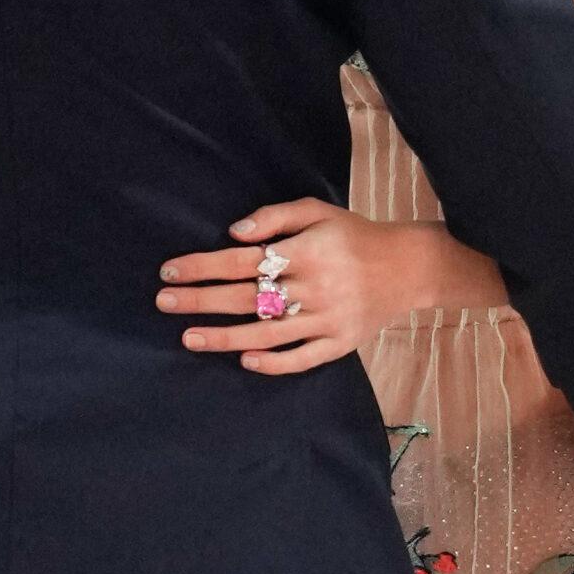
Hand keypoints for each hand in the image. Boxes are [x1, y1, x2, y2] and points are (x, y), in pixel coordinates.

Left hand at [157, 198, 453, 375]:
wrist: (409, 267)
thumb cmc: (354, 235)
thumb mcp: (317, 210)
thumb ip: (274, 216)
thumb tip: (232, 234)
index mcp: (306, 252)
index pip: (242, 261)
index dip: (202, 266)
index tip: (170, 272)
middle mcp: (315, 287)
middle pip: (246, 298)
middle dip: (200, 301)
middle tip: (164, 303)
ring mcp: (327, 319)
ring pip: (267, 334)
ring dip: (224, 338)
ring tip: (188, 338)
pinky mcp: (340, 343)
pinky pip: (302, 359)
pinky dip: (272, 363)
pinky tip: (243, 359)